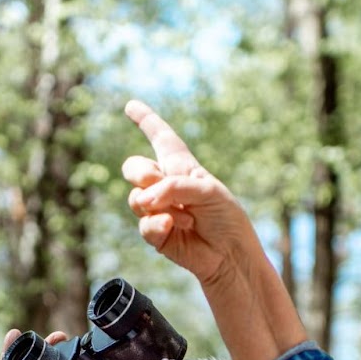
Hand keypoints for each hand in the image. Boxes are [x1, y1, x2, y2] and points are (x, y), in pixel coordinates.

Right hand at [122, 100, 268, 287]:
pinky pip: (143, 224)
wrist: (229, 254)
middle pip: (133, 167)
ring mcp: (157, 210)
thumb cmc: (226, 218)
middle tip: (159, 185)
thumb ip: (175, 186)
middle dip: (141, 173)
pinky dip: (159, 225)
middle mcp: (165, 185)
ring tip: (187, 218)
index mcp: (181, 167)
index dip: (146, 120)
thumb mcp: (208, 190)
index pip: (161, 138)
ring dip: (161, 205)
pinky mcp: (155, 233)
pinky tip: (174, 228)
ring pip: (136, 197)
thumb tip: (144, 201)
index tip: (130, 105)